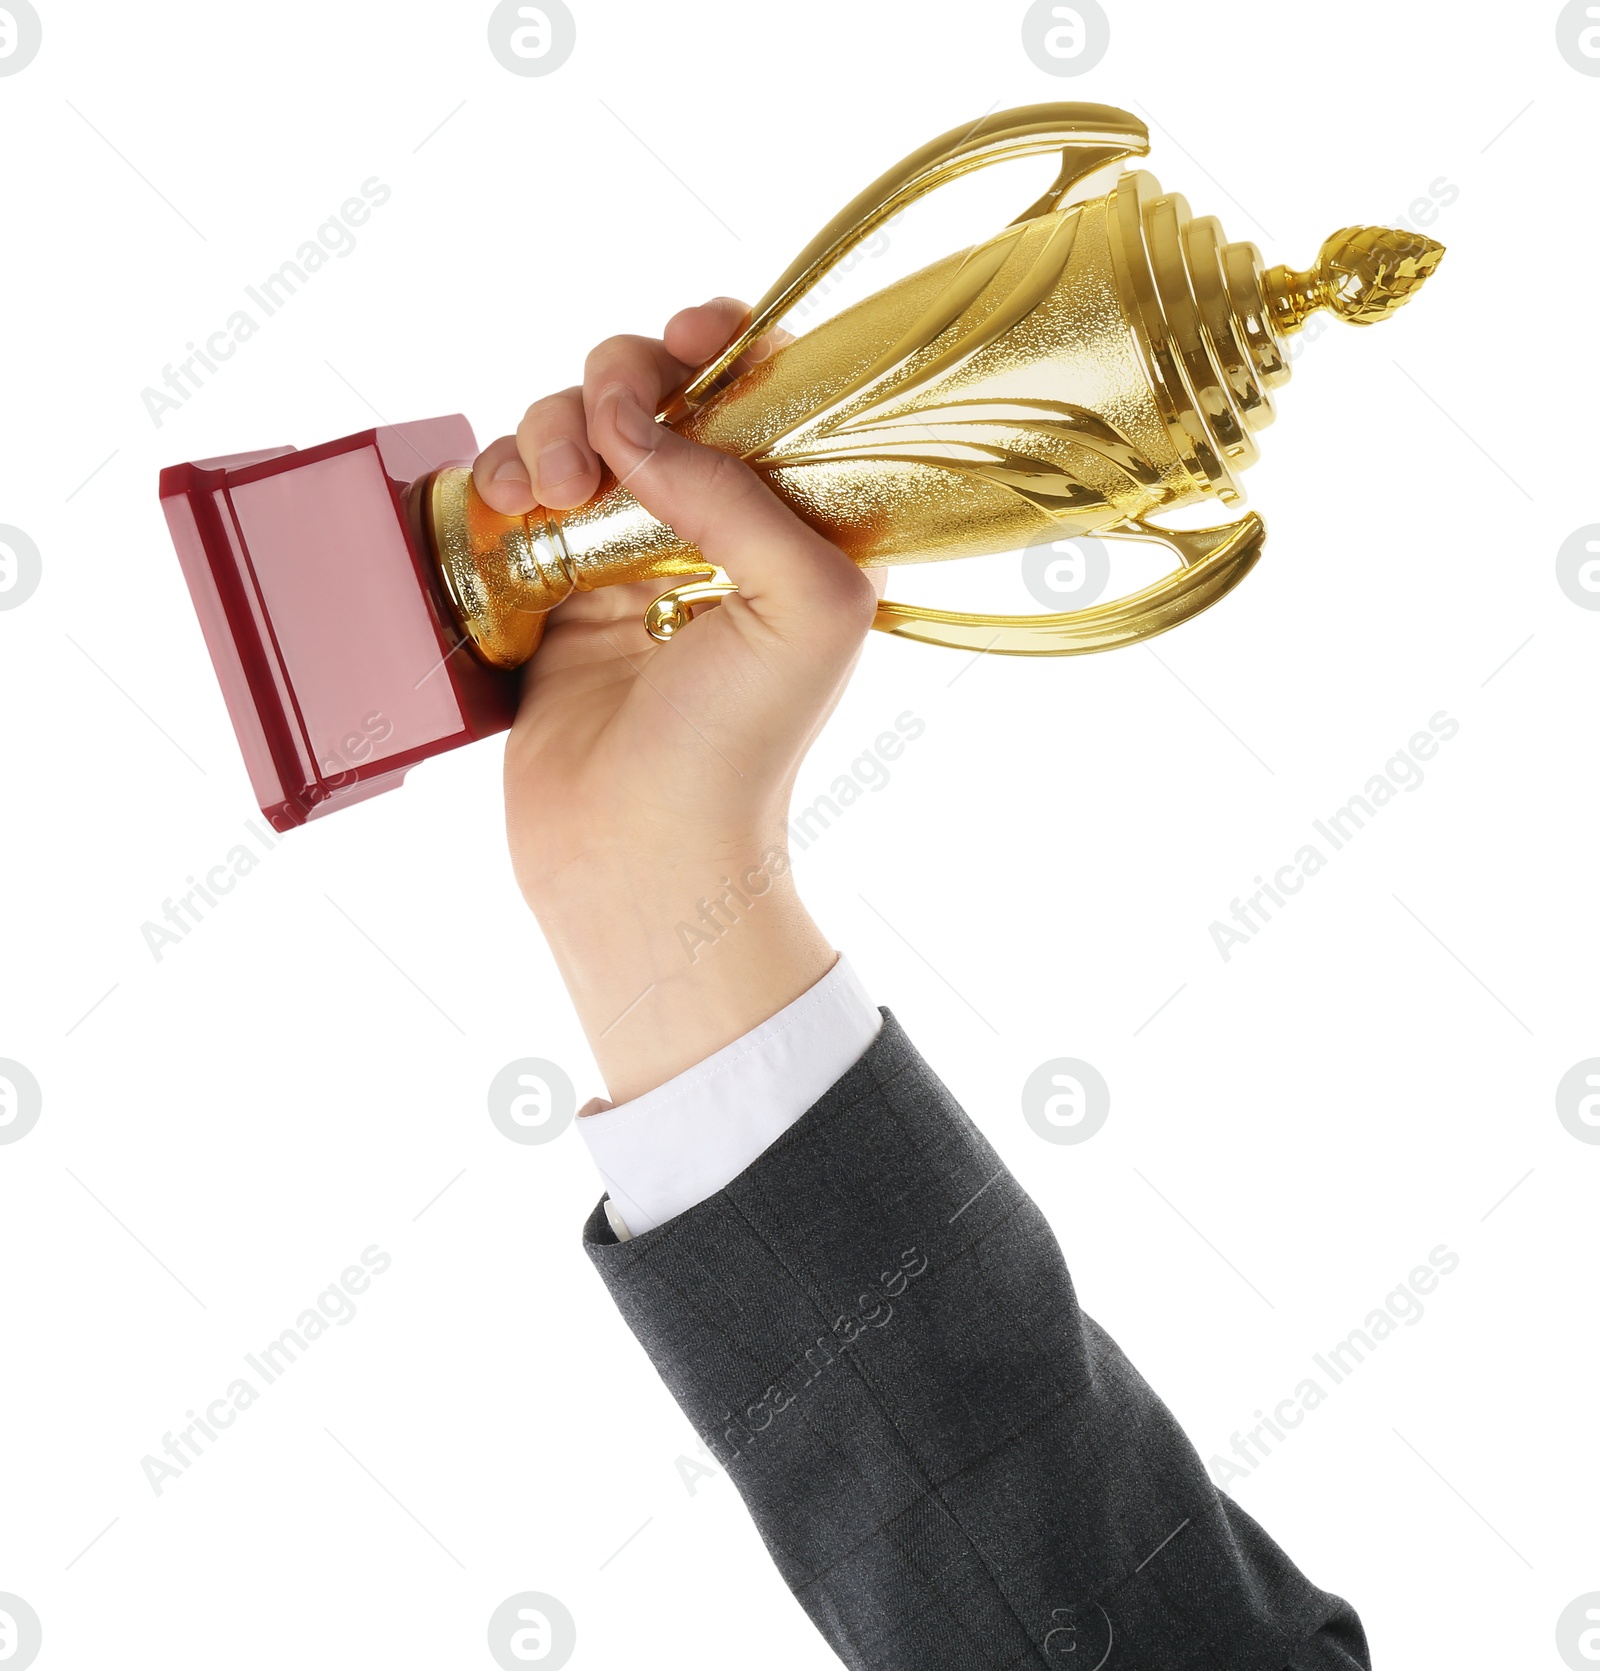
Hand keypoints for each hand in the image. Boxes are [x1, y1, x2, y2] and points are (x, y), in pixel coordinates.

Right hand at [472, 298, 882, 1102]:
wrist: (639, 853)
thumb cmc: (740, 750)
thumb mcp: (804, 608)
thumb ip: (740, 490)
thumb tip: (639, 419)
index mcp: (799, 525)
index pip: (767, 389)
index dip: (726, 345)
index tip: (687, 347)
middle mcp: (717, 529)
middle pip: (658, 390)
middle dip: (617, 387)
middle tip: (598, 450)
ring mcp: (630, 555)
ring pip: (580, 427)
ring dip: (551, 430)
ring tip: (548, 495)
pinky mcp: (555, 588)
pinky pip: (520, 487)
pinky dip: (504, 473)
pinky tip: (507, 504)